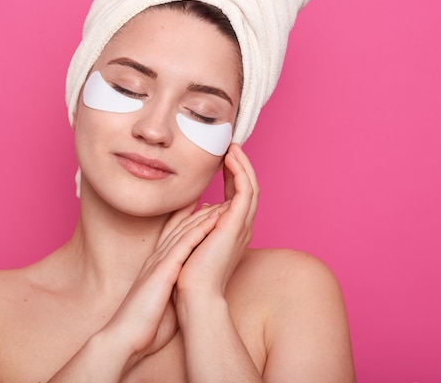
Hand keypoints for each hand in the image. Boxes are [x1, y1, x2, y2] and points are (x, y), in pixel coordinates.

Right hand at [101, 201, 226, 366]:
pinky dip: (199, 229)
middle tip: (221, 197)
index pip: (174, 236)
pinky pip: (183, 244)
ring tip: (224, 202)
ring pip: (184, 231)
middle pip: (181, 228)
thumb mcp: (162, 303)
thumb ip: (174, 291)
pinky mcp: (163, 271)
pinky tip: (214, 219)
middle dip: (201, 211)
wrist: (124, 338)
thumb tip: (187, 293)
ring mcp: (159, 263)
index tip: (206, 209)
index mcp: (157, 267)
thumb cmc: (144, 327)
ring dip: (205, 215)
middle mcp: (157, 259)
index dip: (190, 221)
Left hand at [175, 144, 258, 297]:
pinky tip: (231, 159)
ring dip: (243, 165)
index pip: (236, 198)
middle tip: (231, 147)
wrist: (194, 293)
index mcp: (231, 231)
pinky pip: (245, 191)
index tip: (223, 160)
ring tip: (232, 148)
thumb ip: (201, 221)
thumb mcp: (195, 238)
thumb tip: (204, 203)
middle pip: (248, 190)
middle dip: (241, 167)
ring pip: (251, 187)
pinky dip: (240, 172)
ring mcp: (242, 226)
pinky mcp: (238, 224)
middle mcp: (241, 227)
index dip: (232, 177)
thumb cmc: (189, 273)